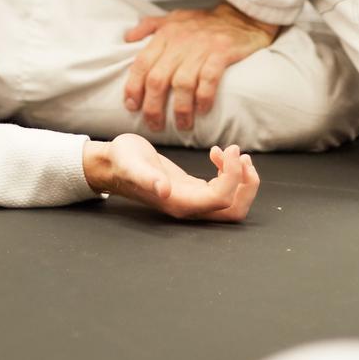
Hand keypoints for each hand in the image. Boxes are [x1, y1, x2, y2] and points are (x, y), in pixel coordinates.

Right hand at [82, 136, 260, 221]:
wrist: (112, 165)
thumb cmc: (121, 162)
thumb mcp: (131, 164)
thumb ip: (146, 177)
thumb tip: (164, 189)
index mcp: (179, 203)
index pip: (222, 199)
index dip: (233, 175)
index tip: (229, 148)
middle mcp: (190, 207)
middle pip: (234, 211)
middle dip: (247, 185)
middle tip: (241, 155)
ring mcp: (193, 201)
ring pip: (232, 203)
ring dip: (242, 180)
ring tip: (236, 153)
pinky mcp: (194, 191)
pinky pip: (223, 191)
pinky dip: (231, 174)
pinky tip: (218, 154)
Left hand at [122, 4, 279, 131]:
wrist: (241, 15)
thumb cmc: (204, 22)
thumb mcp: (174, 17)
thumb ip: (149, 26)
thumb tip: (127, 38)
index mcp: (166, 34)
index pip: (141, 63)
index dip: (133, 87)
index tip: (132, 106)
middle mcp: (180, 41)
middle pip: (158, 79)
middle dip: (153, 107)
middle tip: (154, 124)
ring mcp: (202, 47)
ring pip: (182, 84)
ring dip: (180, 109)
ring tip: (182, 124)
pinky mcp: (222, 52)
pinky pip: (209, 79)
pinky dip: (204, 97)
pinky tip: (202, 110)